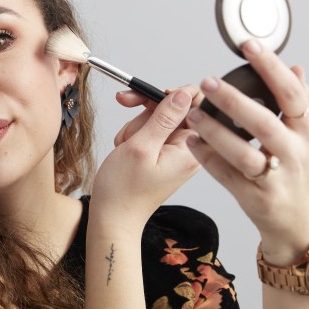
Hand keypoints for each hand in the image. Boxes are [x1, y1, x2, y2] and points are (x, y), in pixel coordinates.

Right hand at [90, 86, 200, 236]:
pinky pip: (148, 131)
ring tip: (126, 150)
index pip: (195, 102)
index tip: (146, 102)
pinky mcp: (162, 153)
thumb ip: (164, 116)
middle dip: (145, 117)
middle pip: (172, 108)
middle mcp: (188, 148)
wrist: (112, 216)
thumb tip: (185, 92)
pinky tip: (126, 152)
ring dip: (135, 129)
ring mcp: (175, 151)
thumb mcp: (142, 147)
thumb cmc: (124, 190)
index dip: (170, 95)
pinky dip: (133, 137)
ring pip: (155, 118)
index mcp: (191, 147)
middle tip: (129, 135)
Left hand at [186, 39, 308, 263]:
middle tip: (208, 82)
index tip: (249, 46)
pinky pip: (226, 175)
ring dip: (214, 132)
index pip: (292, 94)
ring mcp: (276, 178)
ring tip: (192, 115)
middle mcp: (296, 154)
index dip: (270, 68)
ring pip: (242, 153)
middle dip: (234, 101)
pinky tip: (191, 140)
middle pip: (264, 123)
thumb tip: (296, 68)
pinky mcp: (255, 198)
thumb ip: (301, 103)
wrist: (301, 223)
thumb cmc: (301, 173)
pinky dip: (207, 157)